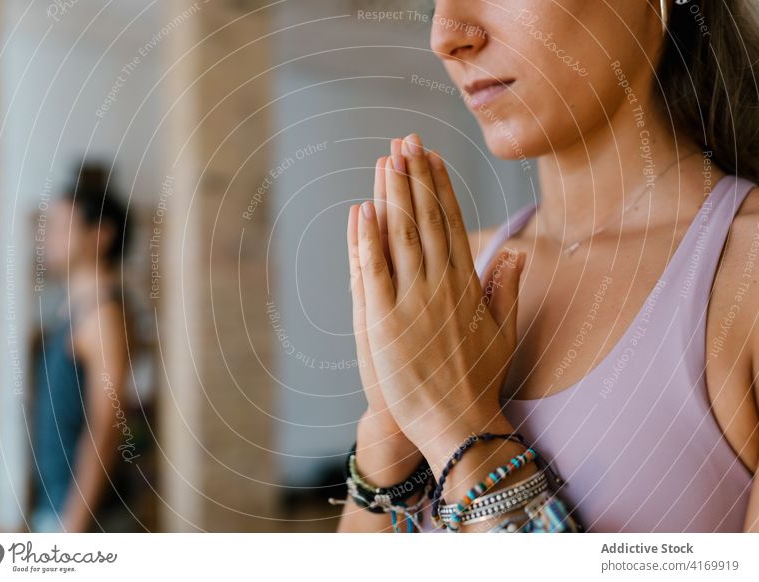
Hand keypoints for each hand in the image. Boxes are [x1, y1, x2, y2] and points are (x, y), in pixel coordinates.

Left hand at [352, 133, 525, 466]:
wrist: (456, 423)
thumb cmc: (478, 379)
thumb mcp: (503, 332)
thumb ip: (507, 288)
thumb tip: (518, 253)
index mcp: (466, 285)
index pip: (451, 223)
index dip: (439, 188)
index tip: (431, 158)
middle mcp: (441, 285)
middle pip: (425, 221)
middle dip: (414, 178)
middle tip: (405, 141)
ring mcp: (412, 302)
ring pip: (400, 237)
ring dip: (392, 196)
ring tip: (386, 160)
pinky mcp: (384, 321)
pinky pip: (374, 271)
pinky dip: (367, 239)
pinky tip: (362, 209)